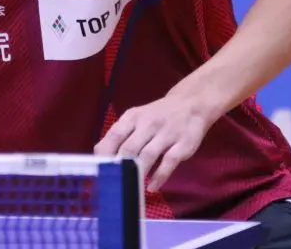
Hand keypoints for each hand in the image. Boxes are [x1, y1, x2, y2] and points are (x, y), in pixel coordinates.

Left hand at [93, 95, 213, 191]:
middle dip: (120, 167)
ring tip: (131, 186)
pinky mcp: (183, 144)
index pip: (114, 135)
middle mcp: (148, 124)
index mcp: (133, 117)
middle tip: (114, 183)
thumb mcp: (136, 118)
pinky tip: (152, 187)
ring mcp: (166, 134)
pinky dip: (159, 176)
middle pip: (129, 148)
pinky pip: (169, 162)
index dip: (105, 154)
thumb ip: (120, 134)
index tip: (100, 170)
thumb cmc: (157, 115)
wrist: (191, 104)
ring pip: (147, 155)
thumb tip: (99, 154)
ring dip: (138, 172)